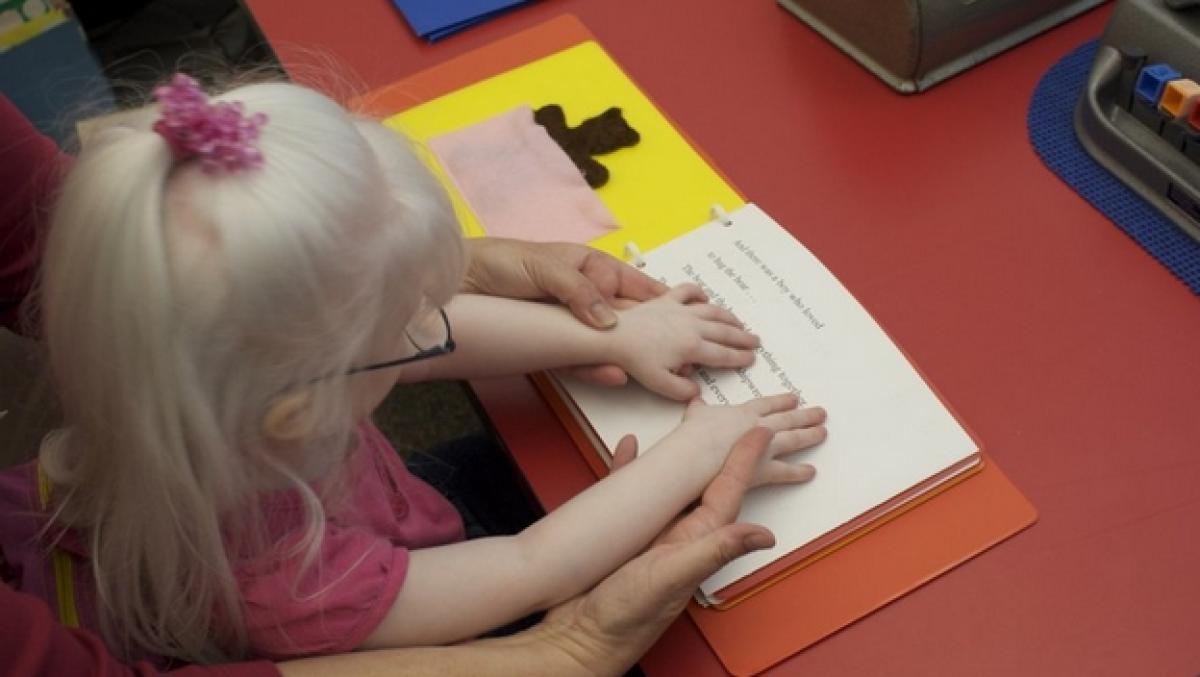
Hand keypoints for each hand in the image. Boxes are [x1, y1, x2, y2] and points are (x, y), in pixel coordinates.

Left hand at [463, 238, 669, 385]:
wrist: (457, 283)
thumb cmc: (501, 262)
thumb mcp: (543, 267)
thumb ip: (578, 291)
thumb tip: (609, 321)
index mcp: (590, 269)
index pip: (633, 286)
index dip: (659, 300)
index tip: (684, 314)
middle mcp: (585, 298)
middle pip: (626, 319)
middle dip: (651, 335)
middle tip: (679, 352)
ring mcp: (570, 324)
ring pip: (607, 343)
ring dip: (626, 356)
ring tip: (651, 370)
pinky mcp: (551, 345)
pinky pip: (579, 358)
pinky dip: (595, 368)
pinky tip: (612, 373)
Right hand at [539, 427, 788, 674]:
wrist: (580, 639)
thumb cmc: (627, 618)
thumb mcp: (672, 578)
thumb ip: (713, 552)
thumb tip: (763, 535)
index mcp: (696, 542)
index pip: (727, 492)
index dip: (745, 460)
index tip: (760, 432)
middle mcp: (678, 536)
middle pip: (706, 484)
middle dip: (723, 453)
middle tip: (738, 420)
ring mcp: (651, 536)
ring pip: (670, 486)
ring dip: (680, 459)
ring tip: (689, 429)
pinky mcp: (622, 536)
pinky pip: (629, 495)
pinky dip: (629, 471)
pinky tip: (627, 451)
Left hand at [605, 284, 759, 399]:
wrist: (614, 335)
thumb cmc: (635, 361)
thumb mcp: (660, 384)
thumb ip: (683, 392)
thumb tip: (698, 391)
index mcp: (693, 347)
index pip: (723, 354)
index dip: (740, 357)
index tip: (751, 359)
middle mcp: (692, 326)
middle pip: (724, 332)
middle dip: (743, 337)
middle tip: (755, 341)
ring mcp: (680, 311)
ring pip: (712, 311)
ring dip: (729, 317)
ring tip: (739, 322)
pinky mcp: (667, 300)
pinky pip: (687, 291)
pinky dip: (698, 292)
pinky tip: (705, 297)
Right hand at [669, 393, 824, 484]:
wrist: (697, 453)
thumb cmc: (695, 434)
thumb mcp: (695, 414)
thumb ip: (699, 408)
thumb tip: (695, 400)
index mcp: (743, 413)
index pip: (767, 405)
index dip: (781, 401)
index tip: (794, 399)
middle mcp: (758, 427)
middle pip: (786, 419)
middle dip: (804, 415)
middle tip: (820, 413)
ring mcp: (764, 447)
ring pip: (792, 439)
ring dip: (808, 435)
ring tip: (822, 432)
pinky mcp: (763, 469)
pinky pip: (785, 472)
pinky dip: (798, 472)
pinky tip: (811, 471)